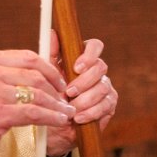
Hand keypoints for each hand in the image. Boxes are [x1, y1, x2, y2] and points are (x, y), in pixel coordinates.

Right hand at [0, 49, 75, 156]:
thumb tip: (30, 78)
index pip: (24, 56)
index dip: (47, 67)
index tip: (57, 79)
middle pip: (34, 71)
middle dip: (56, 84)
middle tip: (65, 96)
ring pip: (37, 92)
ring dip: (57, 103)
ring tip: (66, 111)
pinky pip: (34, 113)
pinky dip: (51, 117)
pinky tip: (58, 121)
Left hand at [45, 34, 116, 156]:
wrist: (54, 124)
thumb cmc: (50, 95)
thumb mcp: (47, 75)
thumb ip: (51, 54)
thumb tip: (52, 32)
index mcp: (83, 58)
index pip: (95, 46)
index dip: (89, 54)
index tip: (76, 67)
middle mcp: (97, 71)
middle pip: (100, 67)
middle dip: (84, 81)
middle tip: (69, 92)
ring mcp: (105, 87)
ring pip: (103, 87)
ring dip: (85, 98)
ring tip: (71, 107)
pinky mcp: (109, 105)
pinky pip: (105, 105)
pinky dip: (90, 112)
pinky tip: (78, 117)